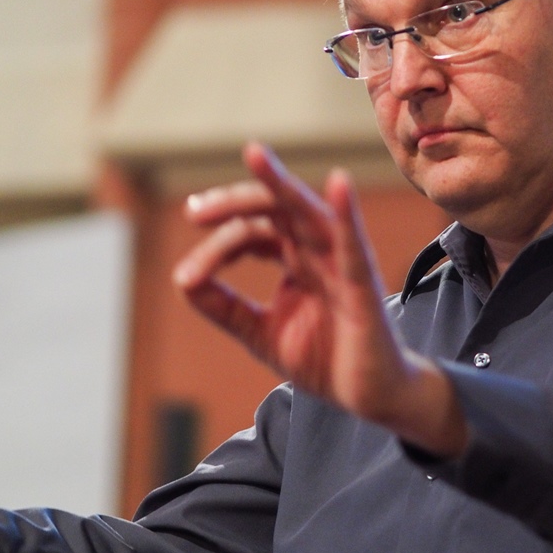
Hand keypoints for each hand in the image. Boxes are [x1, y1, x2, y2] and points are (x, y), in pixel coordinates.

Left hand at [175, 143, 467, 455]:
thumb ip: (226, 307)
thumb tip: (182, 280)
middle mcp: (317, 251)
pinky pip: (354, 244)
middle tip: (194, 212)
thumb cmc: (326, 359)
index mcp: (295, 258)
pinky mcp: (363, 284)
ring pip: (307, 212)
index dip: (218, 244)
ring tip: (254, 155)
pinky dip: (346, 212)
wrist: (371, 398)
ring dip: (281, 183)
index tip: (187, 277)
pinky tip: (339, 184)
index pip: (253, 232)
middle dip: (234, 203)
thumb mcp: (261, 333)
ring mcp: (342, 262)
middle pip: (274, 209)